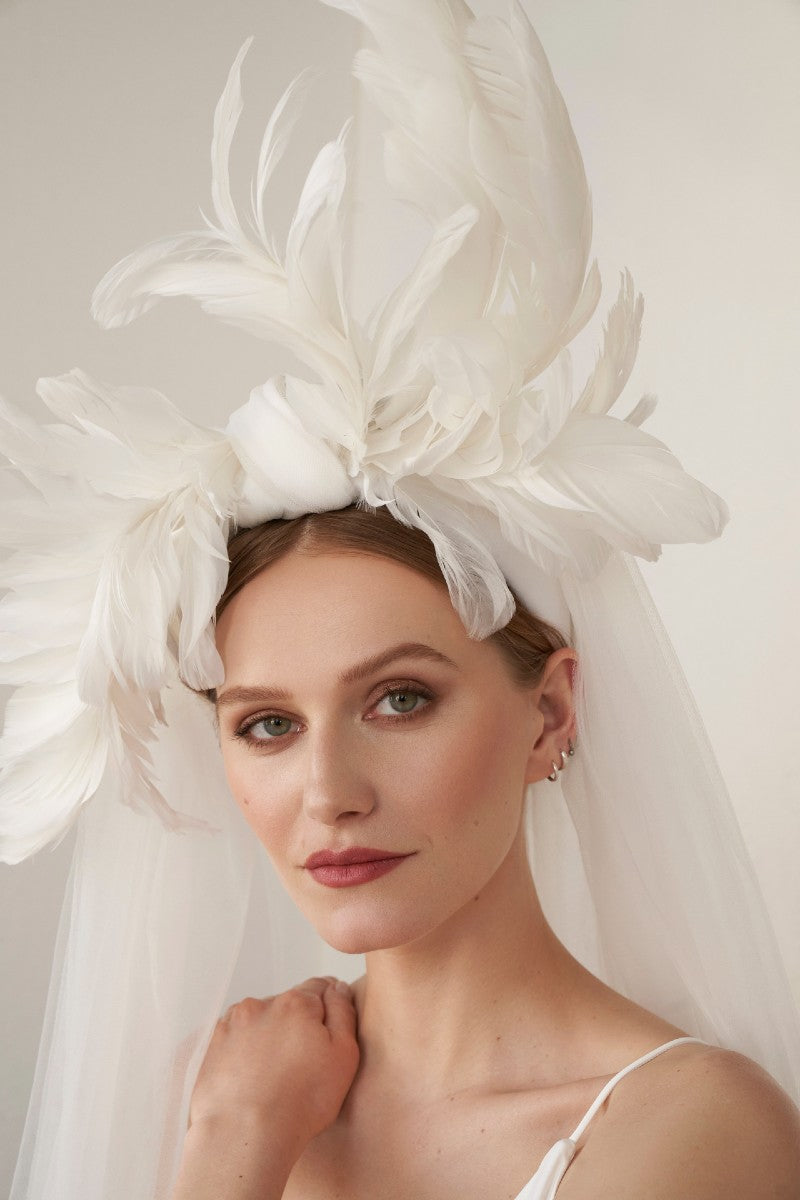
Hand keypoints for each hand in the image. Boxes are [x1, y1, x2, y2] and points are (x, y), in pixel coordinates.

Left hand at [189, 976, 359, 1151]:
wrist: (244, 1134)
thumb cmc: (299, 1102)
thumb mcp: (344, 1055)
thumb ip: (343, 1012)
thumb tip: (337, 988)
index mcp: (296, 1002)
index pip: (320, 988)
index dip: (329, 1010)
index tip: (328, 1036)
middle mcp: (261, 1005)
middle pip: (288, 1005)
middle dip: (298, 1026)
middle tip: (303, 1065)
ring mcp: (231, 1025)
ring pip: (260, 1021)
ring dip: (269, 1037)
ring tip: (275, 1077)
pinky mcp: (212, 1048)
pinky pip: (236, 1040)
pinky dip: (245, 1052)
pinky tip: (253, 1079)